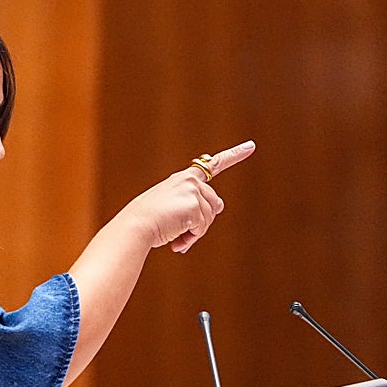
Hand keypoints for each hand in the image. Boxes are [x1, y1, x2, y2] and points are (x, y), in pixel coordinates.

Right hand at [131, 139, 255, 252]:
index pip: (213, 164)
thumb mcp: (171, 207)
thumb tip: (218, 207)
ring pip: (209, 219)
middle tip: (180, 231)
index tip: (251, 146)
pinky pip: (201, 228)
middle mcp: (190, 180)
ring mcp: (193, 191)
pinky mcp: (194, 205)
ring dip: (194, 233)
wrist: (135, 226)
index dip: (234, 155)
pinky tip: (175, 240)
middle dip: (202, 222)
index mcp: (183, 179)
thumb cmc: (149, 220)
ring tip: (174, 236)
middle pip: (214, 206)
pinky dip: (190, 238)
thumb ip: (195, 206)